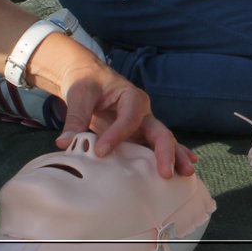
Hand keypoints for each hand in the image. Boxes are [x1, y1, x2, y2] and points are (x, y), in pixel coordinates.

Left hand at [55, 60, 196, 177]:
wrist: (90, 77)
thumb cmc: (87, 83)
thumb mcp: (80, 95)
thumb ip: (75, 119)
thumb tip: (65, 143)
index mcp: (132, 97)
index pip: (129, 119)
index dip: (116, 136)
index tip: (99, 152)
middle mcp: (143, 112)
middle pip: (159, 132)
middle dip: (165, 152)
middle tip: (166, 172)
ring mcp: (143, 125)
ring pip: (163, 141)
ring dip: (175, 156)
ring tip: (186, 173)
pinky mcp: (138, 135)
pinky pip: (155, 147)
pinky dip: (170, 156)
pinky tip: (183, 168)